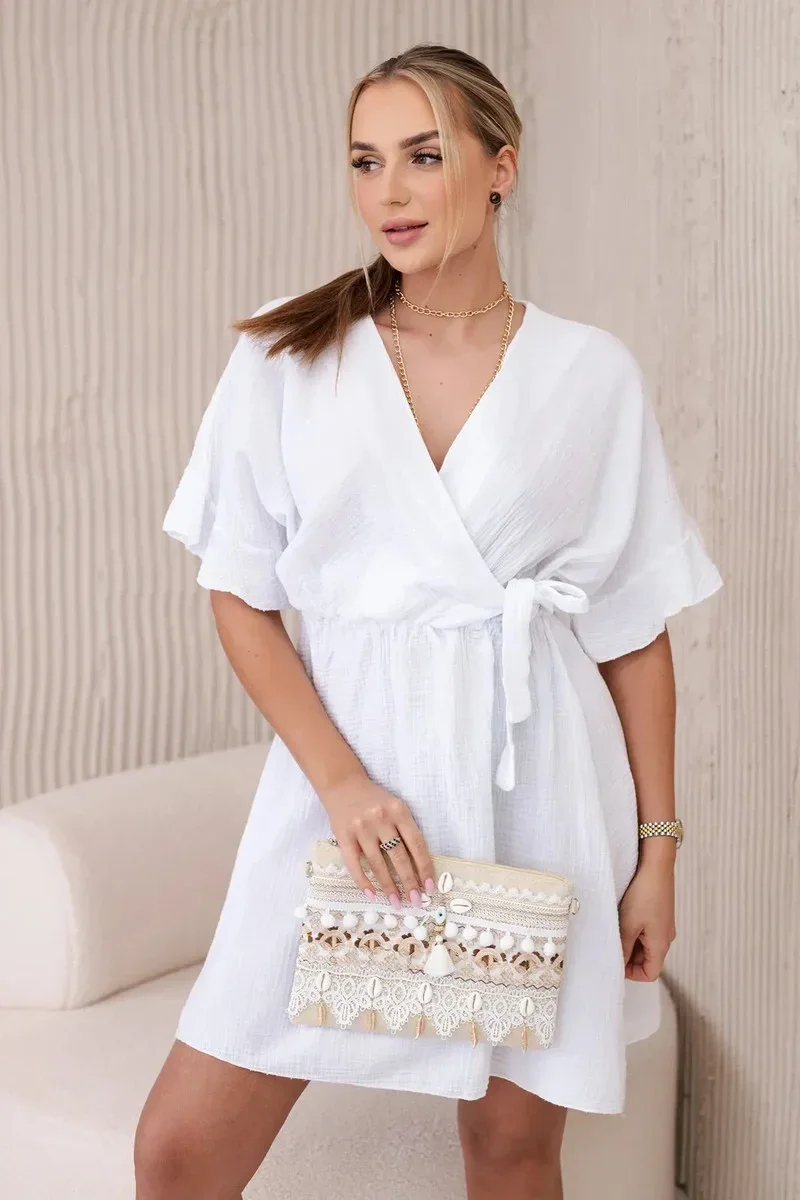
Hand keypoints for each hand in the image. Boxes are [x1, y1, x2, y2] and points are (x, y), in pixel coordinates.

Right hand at [318, 772, 436, 907]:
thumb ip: (406, 830)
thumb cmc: (374, 800)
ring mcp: (361, 828)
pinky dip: (363, 881)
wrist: (343, 784)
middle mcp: (381, 819)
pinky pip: (354, 864)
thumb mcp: (395, 807)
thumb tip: (419, 866)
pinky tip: (372, 894)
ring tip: (396, 902)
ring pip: (377, 863)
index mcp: (399, 811)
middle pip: (398, 857)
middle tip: (415, 901)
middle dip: (409, 882)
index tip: (429, 886)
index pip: (416, 844)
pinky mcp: (343, 836)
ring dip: (388, 886)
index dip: (424, 867)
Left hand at [618, 857, 675, 981]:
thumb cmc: (643, 893)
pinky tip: (623, 918)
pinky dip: (635, 930)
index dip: (632, 973)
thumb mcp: (628, 923)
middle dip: (629, 957)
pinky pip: (647, 931)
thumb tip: (618, 964)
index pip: (650, 974)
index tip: (615, 963)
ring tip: (615, 930)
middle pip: (648, 960)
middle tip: (611, 945)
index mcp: (661, 944)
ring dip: (630, 942)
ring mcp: (664, 925)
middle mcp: (666, 937)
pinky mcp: (660, 913)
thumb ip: (623, 947)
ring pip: (646, 945)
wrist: (656, 865)